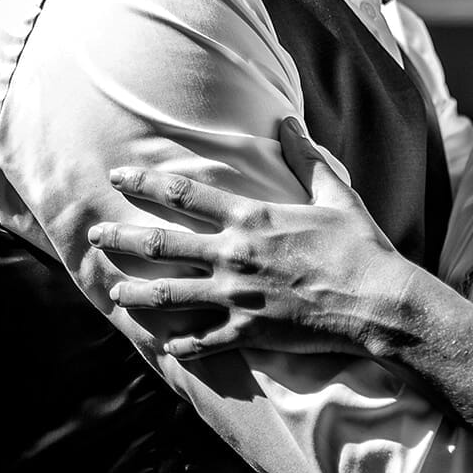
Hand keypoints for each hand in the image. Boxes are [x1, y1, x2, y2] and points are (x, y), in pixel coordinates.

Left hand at [86, 117, 415, 359]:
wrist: (378, 301)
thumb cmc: (359, 245)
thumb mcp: (335, 194)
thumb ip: (306, 158)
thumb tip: (287, 122)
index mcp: (252, 218)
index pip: (185, 195)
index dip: (146, 183)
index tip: (118, 176)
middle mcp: (235, 255)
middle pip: (163, 244)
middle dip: (122, 239)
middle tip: (94, 236)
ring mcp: (238, 297)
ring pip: (172, 295)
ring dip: (137, 293)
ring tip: (112, 291)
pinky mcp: (250, 332)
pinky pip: (206, 341)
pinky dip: (184, 347)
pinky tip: (166, 349)